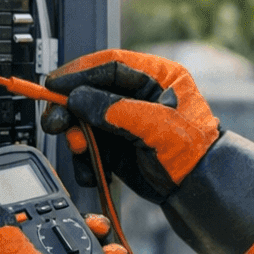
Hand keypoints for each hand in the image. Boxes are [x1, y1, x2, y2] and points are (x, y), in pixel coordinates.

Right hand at [41, 49, 218, 203]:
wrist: (199, 188)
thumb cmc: (193, 152)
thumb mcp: (157, 126)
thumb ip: (116, 111)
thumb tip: (77, 99)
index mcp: (156, 77)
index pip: (109, 65)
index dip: (78, 74)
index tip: (54, 85)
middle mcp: (137, 95)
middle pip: (90, 91)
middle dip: (69, 108)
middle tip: (54, 123)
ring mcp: (124, 120)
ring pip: (84, 119)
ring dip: (76, 137)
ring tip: (80, 151)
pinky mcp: (116, 144)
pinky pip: (89, 144)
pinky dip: (85, 158)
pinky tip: (93, 171)